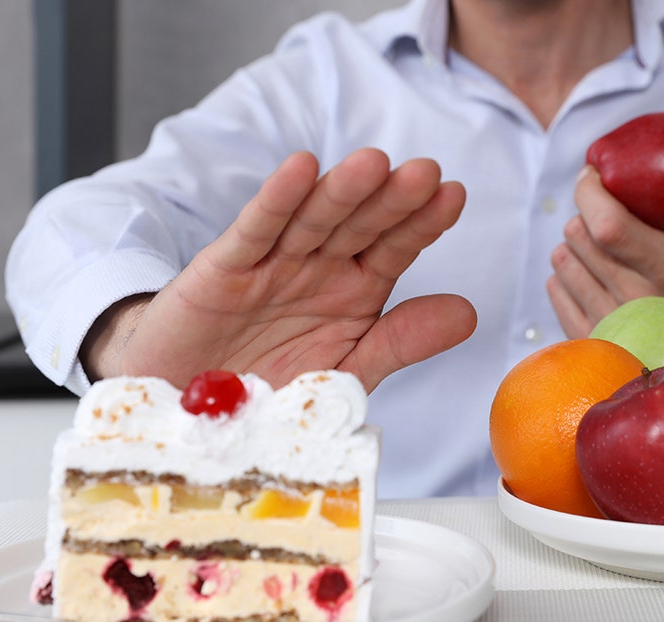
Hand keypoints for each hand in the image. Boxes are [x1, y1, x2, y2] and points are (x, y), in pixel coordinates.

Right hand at [81, 148, 476, 391]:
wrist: (194, 415)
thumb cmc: (272, 391)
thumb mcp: (347, 373)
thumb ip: (402, 341)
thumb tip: (469, 313)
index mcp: (355, 290)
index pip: (396, 248)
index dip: (422, 223)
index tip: (453, 195)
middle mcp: (318, 268)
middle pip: (360, 225)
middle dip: (391, 199)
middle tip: (424, 172)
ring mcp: (272, 264)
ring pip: (313, 220)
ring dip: (342, 192)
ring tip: (373, 165)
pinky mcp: (224, 270)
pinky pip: (254, 232)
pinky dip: (275, 201)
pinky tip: (300, 169)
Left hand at [546, 158, 663, 342]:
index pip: (608, 226)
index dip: (589, 193)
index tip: (592, 176)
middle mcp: (635, 301)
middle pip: (578, 235)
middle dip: (583, 213)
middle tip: (598, 210)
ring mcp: (607, 323)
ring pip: (562, 258)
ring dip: (573, 243)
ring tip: (596, 244)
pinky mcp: (585, 336)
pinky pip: (554, 286)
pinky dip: (565, 272)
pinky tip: (587, 271)